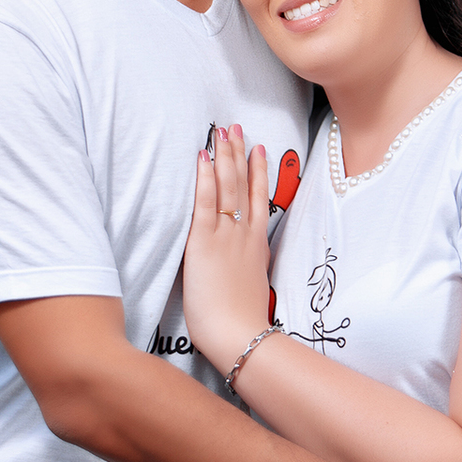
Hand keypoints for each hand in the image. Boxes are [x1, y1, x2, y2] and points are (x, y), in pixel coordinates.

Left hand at [182, 126, 272, 373]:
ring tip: (221, 131)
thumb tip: (243, 268)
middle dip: (238, 153)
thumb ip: (247, 270)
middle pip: (243, 185)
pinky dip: (204, 179)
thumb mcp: (253, 288)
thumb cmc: (243, 321)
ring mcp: (226, 236)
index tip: (258, 149)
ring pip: (227, 187)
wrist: (240, 334)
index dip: (258, 172)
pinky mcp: (204, 243)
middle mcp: (245, 234)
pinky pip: (205, 203)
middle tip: (235, 127)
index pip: (259, 199)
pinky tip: (202, 158)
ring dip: (223, 156)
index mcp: (257, 245)